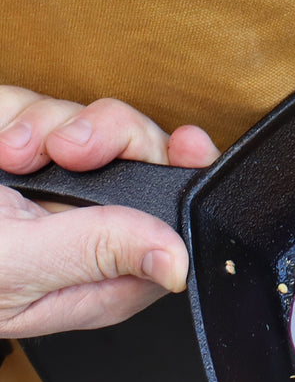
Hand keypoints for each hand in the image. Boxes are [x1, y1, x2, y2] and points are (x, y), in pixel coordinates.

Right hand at [0, 87, 219, 336]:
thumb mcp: (13, 267)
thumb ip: (94, 253)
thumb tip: (175, 261)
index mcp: (93, 276)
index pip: (170, 230)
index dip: (187, 183)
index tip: (190, 147)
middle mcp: (77, 229)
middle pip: (145, 163)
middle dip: (113, 141)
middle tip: (70, 150)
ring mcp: (42, 184)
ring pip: (92, 126)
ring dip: (51, 126)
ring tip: (11, 154)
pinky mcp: (6, 142)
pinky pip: (36, 105)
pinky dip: (14, 112)